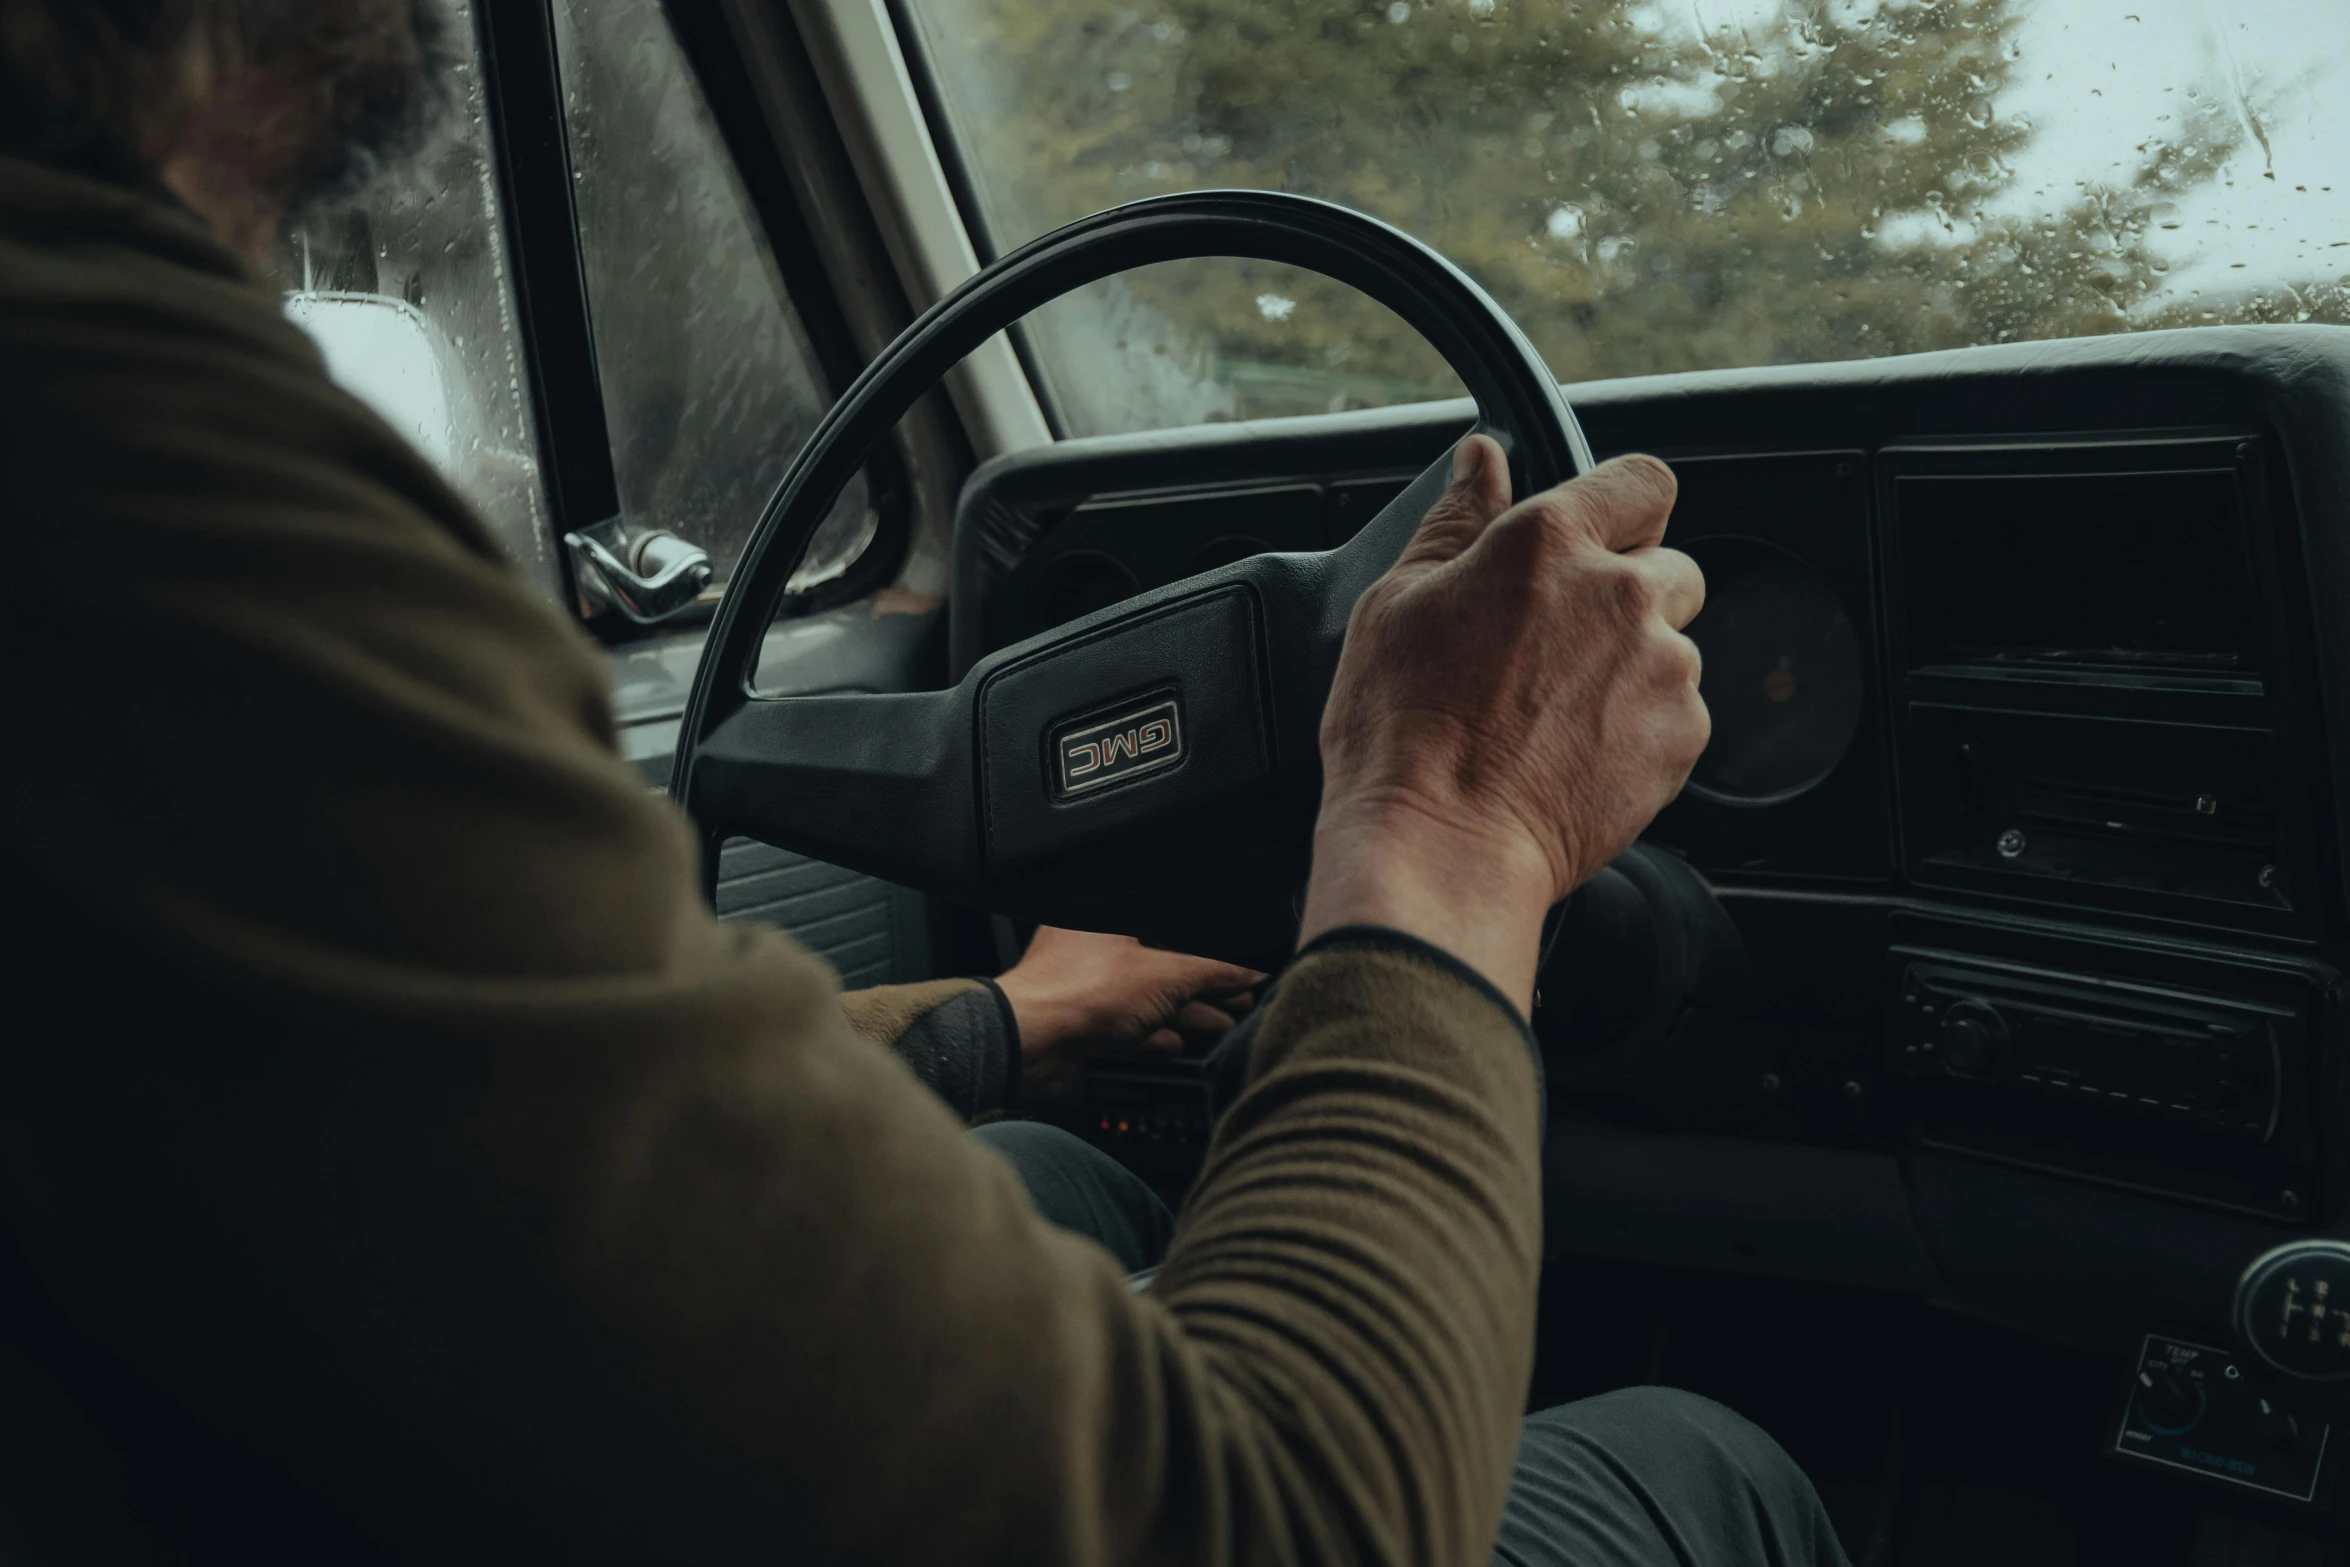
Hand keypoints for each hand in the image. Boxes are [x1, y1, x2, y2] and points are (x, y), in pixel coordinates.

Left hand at [995, 927, 1264, 1106]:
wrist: (1030, 1044)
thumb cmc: (1078, 991)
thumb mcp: (1165, 974)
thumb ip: (1211, 972)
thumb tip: (1247, 971)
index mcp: (1105, 920)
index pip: (1170, 932)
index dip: (1207, 954)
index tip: (1237, 971)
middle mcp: (1092, 951)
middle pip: (1161, 968)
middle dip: (1202, 988)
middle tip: (1238, 1001)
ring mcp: (1085, 991)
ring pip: (1146, 1001)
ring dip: (1184, 1015)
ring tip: (1220, 1027)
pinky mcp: (1081, 1028)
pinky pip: (1126, 1030)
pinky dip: (1154, 1038)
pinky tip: (1176, 1045)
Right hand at [1299, 435, 1708, 1011]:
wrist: (1443, 845)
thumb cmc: (1403, 733)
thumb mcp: (1398, 603)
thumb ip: (1456, 520)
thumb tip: (1482, 460)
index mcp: (1548, 543)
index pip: (1642, 481)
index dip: (1623, 507)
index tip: (1601, 537)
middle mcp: (1621, 593)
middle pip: (1669, 567)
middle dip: (1628, 597)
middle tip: (1558, 648)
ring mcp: (1663, 667)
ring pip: (1675, 646)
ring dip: (1634, 667)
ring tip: (1555, 715)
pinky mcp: (1683, 737)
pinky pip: (1678, 715)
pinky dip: (1641, 730)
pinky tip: (1575, 754)